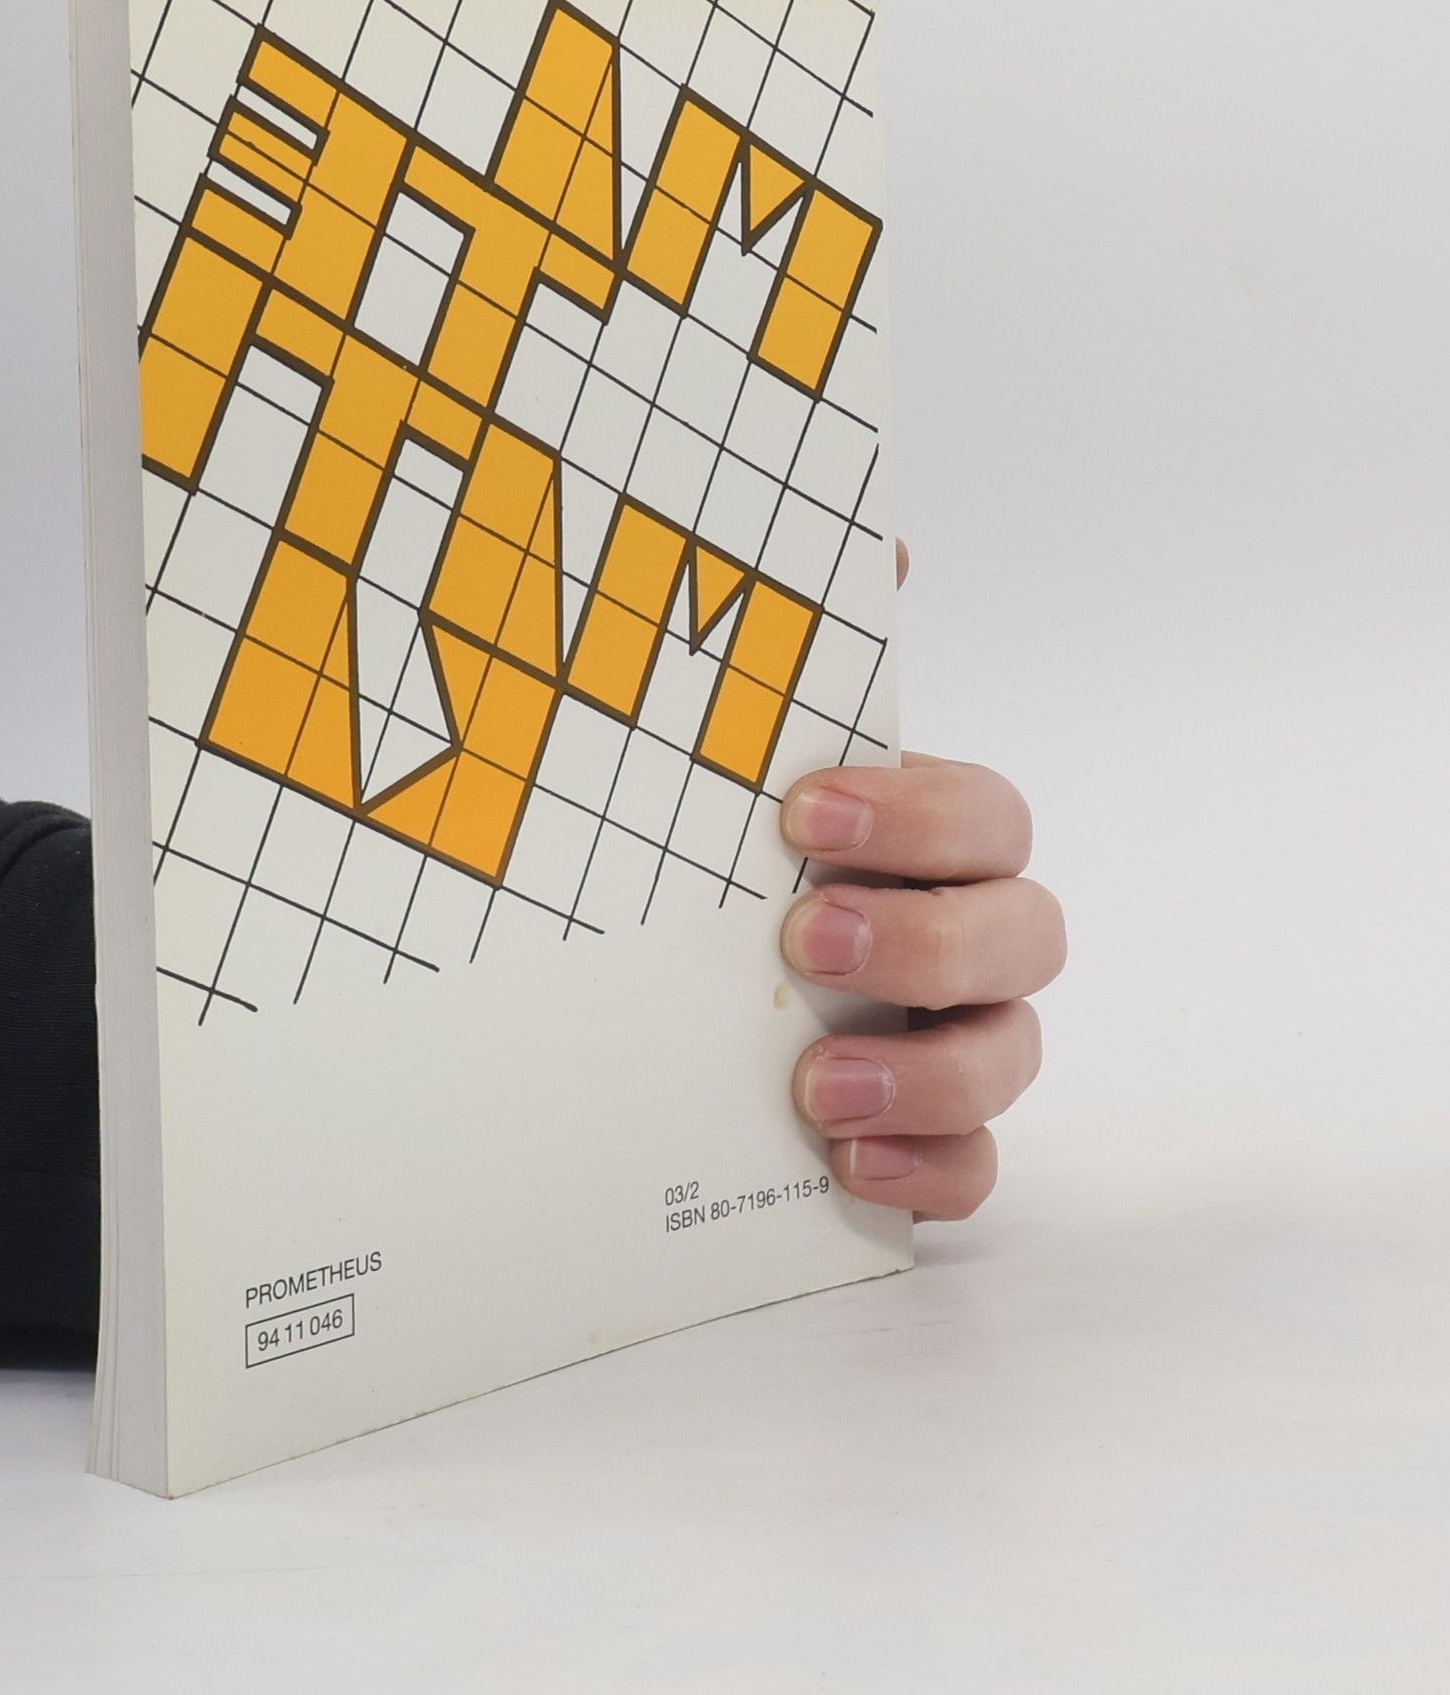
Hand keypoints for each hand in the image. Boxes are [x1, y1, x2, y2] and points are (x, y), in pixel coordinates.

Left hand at [774, 548, 1064, 1218]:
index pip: (986, 815)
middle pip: (1024, 934)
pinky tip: (847, 1164)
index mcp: (934, 843)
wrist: (680, 984)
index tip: (800, 813)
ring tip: (815, 1081)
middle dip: (928, 936)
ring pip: (1011, 1055)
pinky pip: (975, 1168)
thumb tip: (883, 534)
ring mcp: (958, 1037)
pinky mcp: (930, 1133)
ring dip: (928, 1068)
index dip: (916, 812)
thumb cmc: (748, 858)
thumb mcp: (750, 762)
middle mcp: (969, 937)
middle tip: (811, 936)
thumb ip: (817, 663)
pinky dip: (931, 1170)